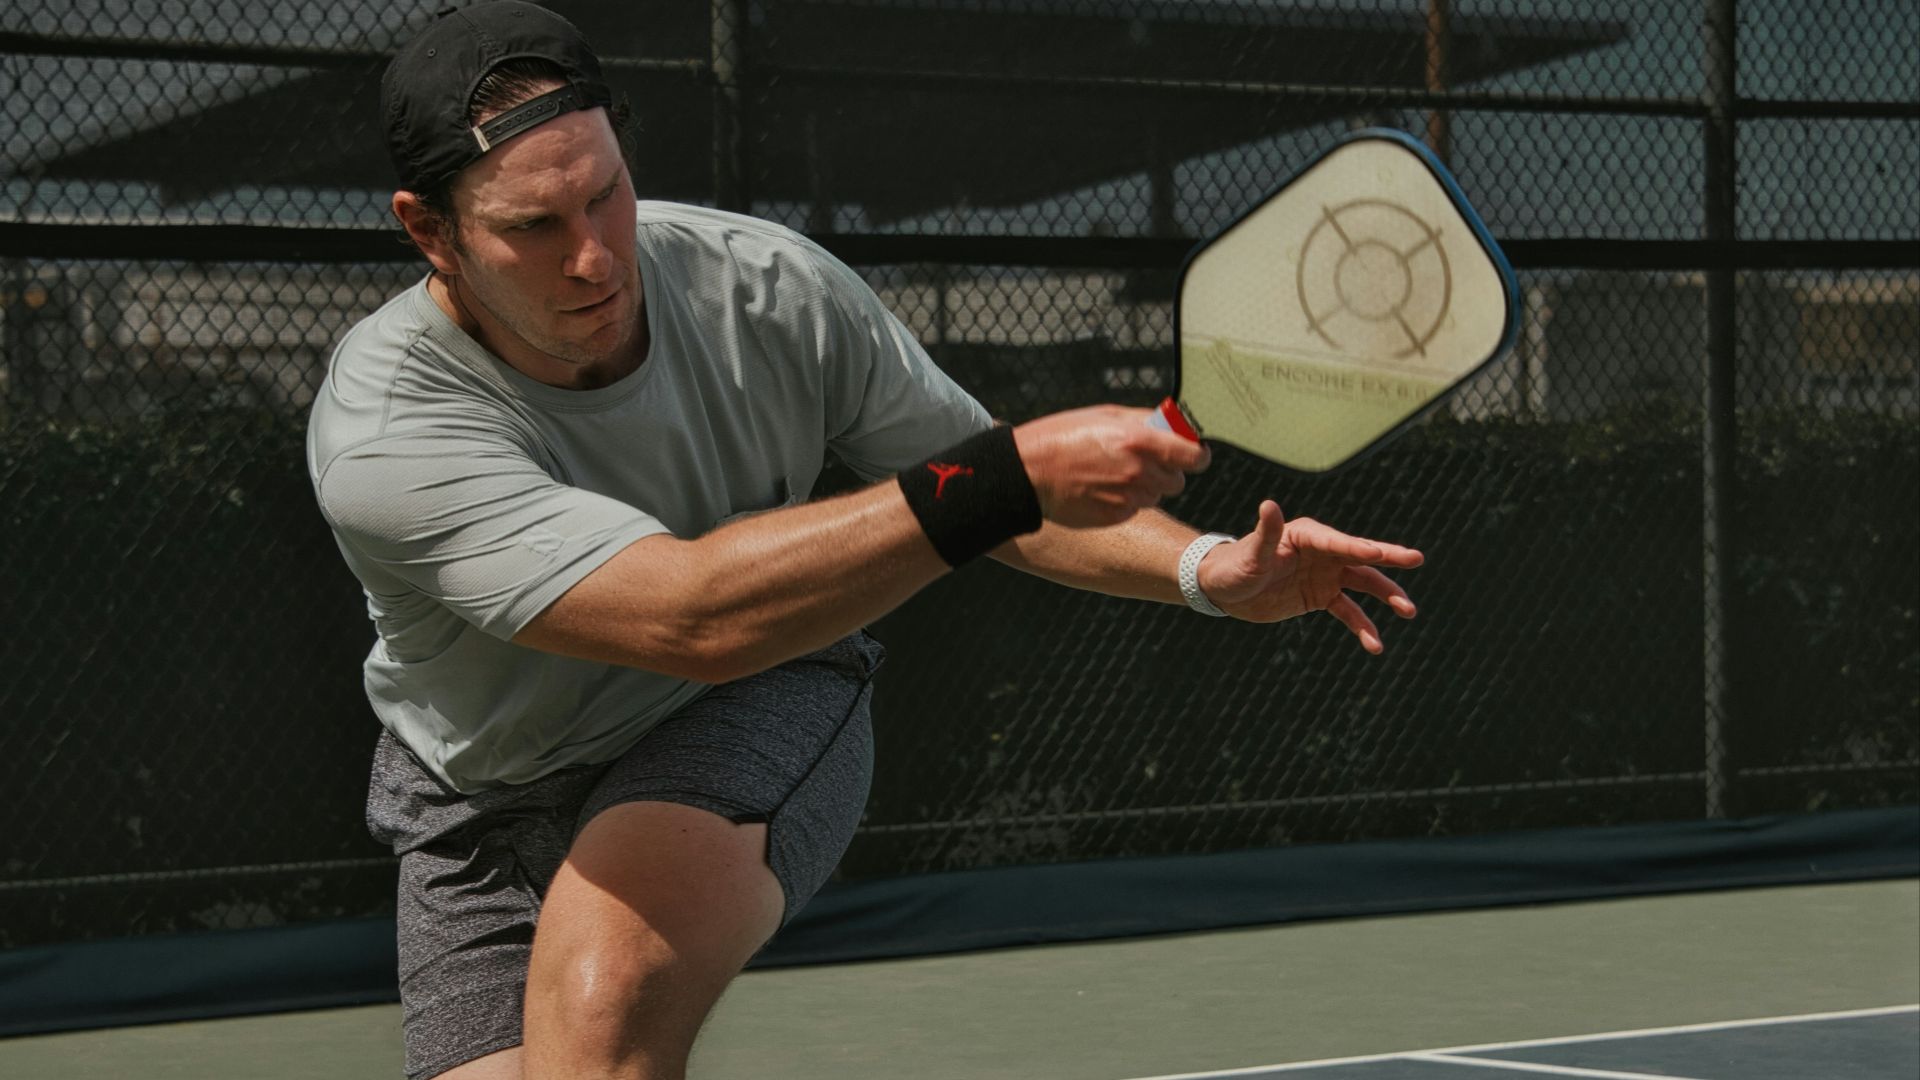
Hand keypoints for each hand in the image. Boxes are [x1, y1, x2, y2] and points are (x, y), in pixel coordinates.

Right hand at [1012, 406, 1211, 528]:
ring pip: (1156, 495)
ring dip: (1145, 486)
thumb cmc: (1063, 436)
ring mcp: (1129, 497)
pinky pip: (1135, 508)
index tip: (1192, 454)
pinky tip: (1102, 488)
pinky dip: (1126, 500)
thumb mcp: (1106, 415)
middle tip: (1144, 461)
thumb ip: (1144, 420)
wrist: (1028, 472)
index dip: (1197, 455)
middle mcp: (1139, 472)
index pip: (1195, 456)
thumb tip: (1172, 424)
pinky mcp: (1116, 516)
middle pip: (1178, 480)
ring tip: (1114, 473)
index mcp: (1140, 441)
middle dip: (1167, 471)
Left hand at [1197, 500, 1422, 653]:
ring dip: (1386, 596)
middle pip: (1361, 556)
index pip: (1337, 542)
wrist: (1223, 588)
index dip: (1357, 547)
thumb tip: (1269, 504)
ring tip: (1409, 610)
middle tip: (1417, 559)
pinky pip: (1348, 611)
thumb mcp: (1250, 553)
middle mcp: (1322, 552)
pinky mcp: (1321, 597)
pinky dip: (1362, 627)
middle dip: (1389, 558)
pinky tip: (1375, 645)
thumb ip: (1265, 532)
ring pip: (1363, 584)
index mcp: (1307, 535)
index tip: (1378, 553)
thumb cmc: (1234, 565)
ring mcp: (1325, 575)